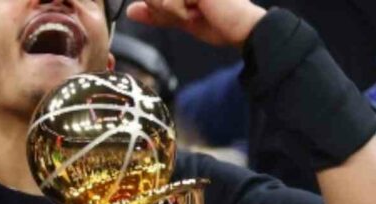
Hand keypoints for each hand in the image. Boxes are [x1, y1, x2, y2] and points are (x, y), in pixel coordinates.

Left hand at [126, 0, 266, 47]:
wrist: (244, 29)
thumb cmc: (222, 24)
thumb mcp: (182, 19)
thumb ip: (157, 14)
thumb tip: (131, 11)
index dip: (156, 5)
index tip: (187, 12)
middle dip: (166, 8)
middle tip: (195, 12)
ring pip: (157, 0)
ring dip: (176, 12)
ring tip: (200, 11)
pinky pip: (168, 3)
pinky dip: (181, 13)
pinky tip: (201, 11)